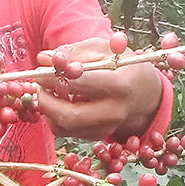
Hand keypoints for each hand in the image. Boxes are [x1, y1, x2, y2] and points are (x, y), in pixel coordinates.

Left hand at [36, 37, 161, 140]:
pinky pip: (65, 131)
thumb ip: (73, 52)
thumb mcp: (103, 49)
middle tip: (40, 85)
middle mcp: (113, 112)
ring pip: (62, 126)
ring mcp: (105, 128)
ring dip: (48, 108)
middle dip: (46, 100)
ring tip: (51, 91)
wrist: (144, 94)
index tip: (42, 70)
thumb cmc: (122, 66)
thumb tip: (43, 59)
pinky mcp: (96, 136)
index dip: (53, 76)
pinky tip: (62, 101)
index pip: (78, 83)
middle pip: (68, 115)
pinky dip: (55, 116)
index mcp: (120, 84)